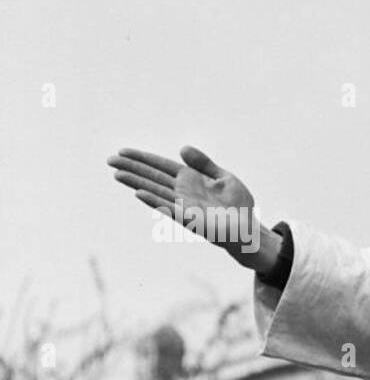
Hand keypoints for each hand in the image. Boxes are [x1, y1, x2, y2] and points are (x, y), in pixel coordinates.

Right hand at [109, 145, 278, 272]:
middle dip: (132, 169)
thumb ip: (204, 164)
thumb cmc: (238, 206)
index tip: (123, 151)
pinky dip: (154, 201)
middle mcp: (183, 193)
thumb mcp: (224, 178)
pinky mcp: (191, 220)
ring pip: (156, 192)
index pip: (161, 166)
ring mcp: (185, 206)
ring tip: (117, 174)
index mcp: (191, 180)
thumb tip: (182, 148)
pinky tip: (139, 194)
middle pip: (153, 177)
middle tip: (109, 160)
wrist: (250, 231)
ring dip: (136, 184)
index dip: (143, 159)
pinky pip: (169, 209)